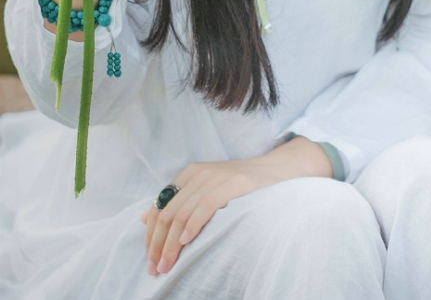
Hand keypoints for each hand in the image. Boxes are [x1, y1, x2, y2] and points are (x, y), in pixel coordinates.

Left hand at [142, 137, 332, 275]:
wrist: (276, 171)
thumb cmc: (240, 187)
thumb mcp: (205, 191)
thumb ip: (179, 202)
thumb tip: (145, 218)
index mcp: (189, 174)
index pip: (160, 206)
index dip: (151, 234)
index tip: (150, 259)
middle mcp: (198, 173)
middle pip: (169, 211)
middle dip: (159, 243)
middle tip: (155, 268)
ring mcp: (216, 176)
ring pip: (183, 211)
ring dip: (172, 243)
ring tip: (168, 264)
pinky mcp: (232, 183)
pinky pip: (205, 204)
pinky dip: (193, 224)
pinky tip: (186, 241)